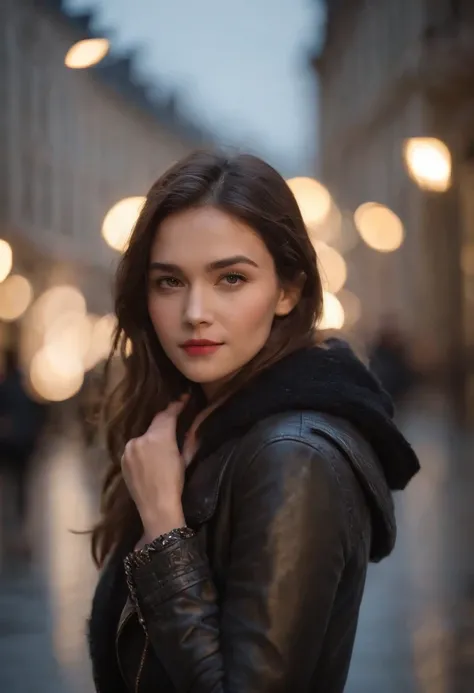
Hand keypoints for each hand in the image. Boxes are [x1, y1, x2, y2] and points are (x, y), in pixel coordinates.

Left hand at [122, 396, 188, 536]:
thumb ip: (189, 438)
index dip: (177, 405)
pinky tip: (150, 458)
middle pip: (155, 424)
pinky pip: (135, 448)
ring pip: (144, 436)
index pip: (167, 414)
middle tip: (176, 421)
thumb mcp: (186, 459)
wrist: (156, 507)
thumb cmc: (176, 483)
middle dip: (165, 423)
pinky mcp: (123, 459)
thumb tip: (194, 424)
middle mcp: (140, 439)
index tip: (184, 398)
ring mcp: (129, 449)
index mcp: (158, 437)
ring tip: (162, 446)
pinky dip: (143, 449)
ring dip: (153, 437)